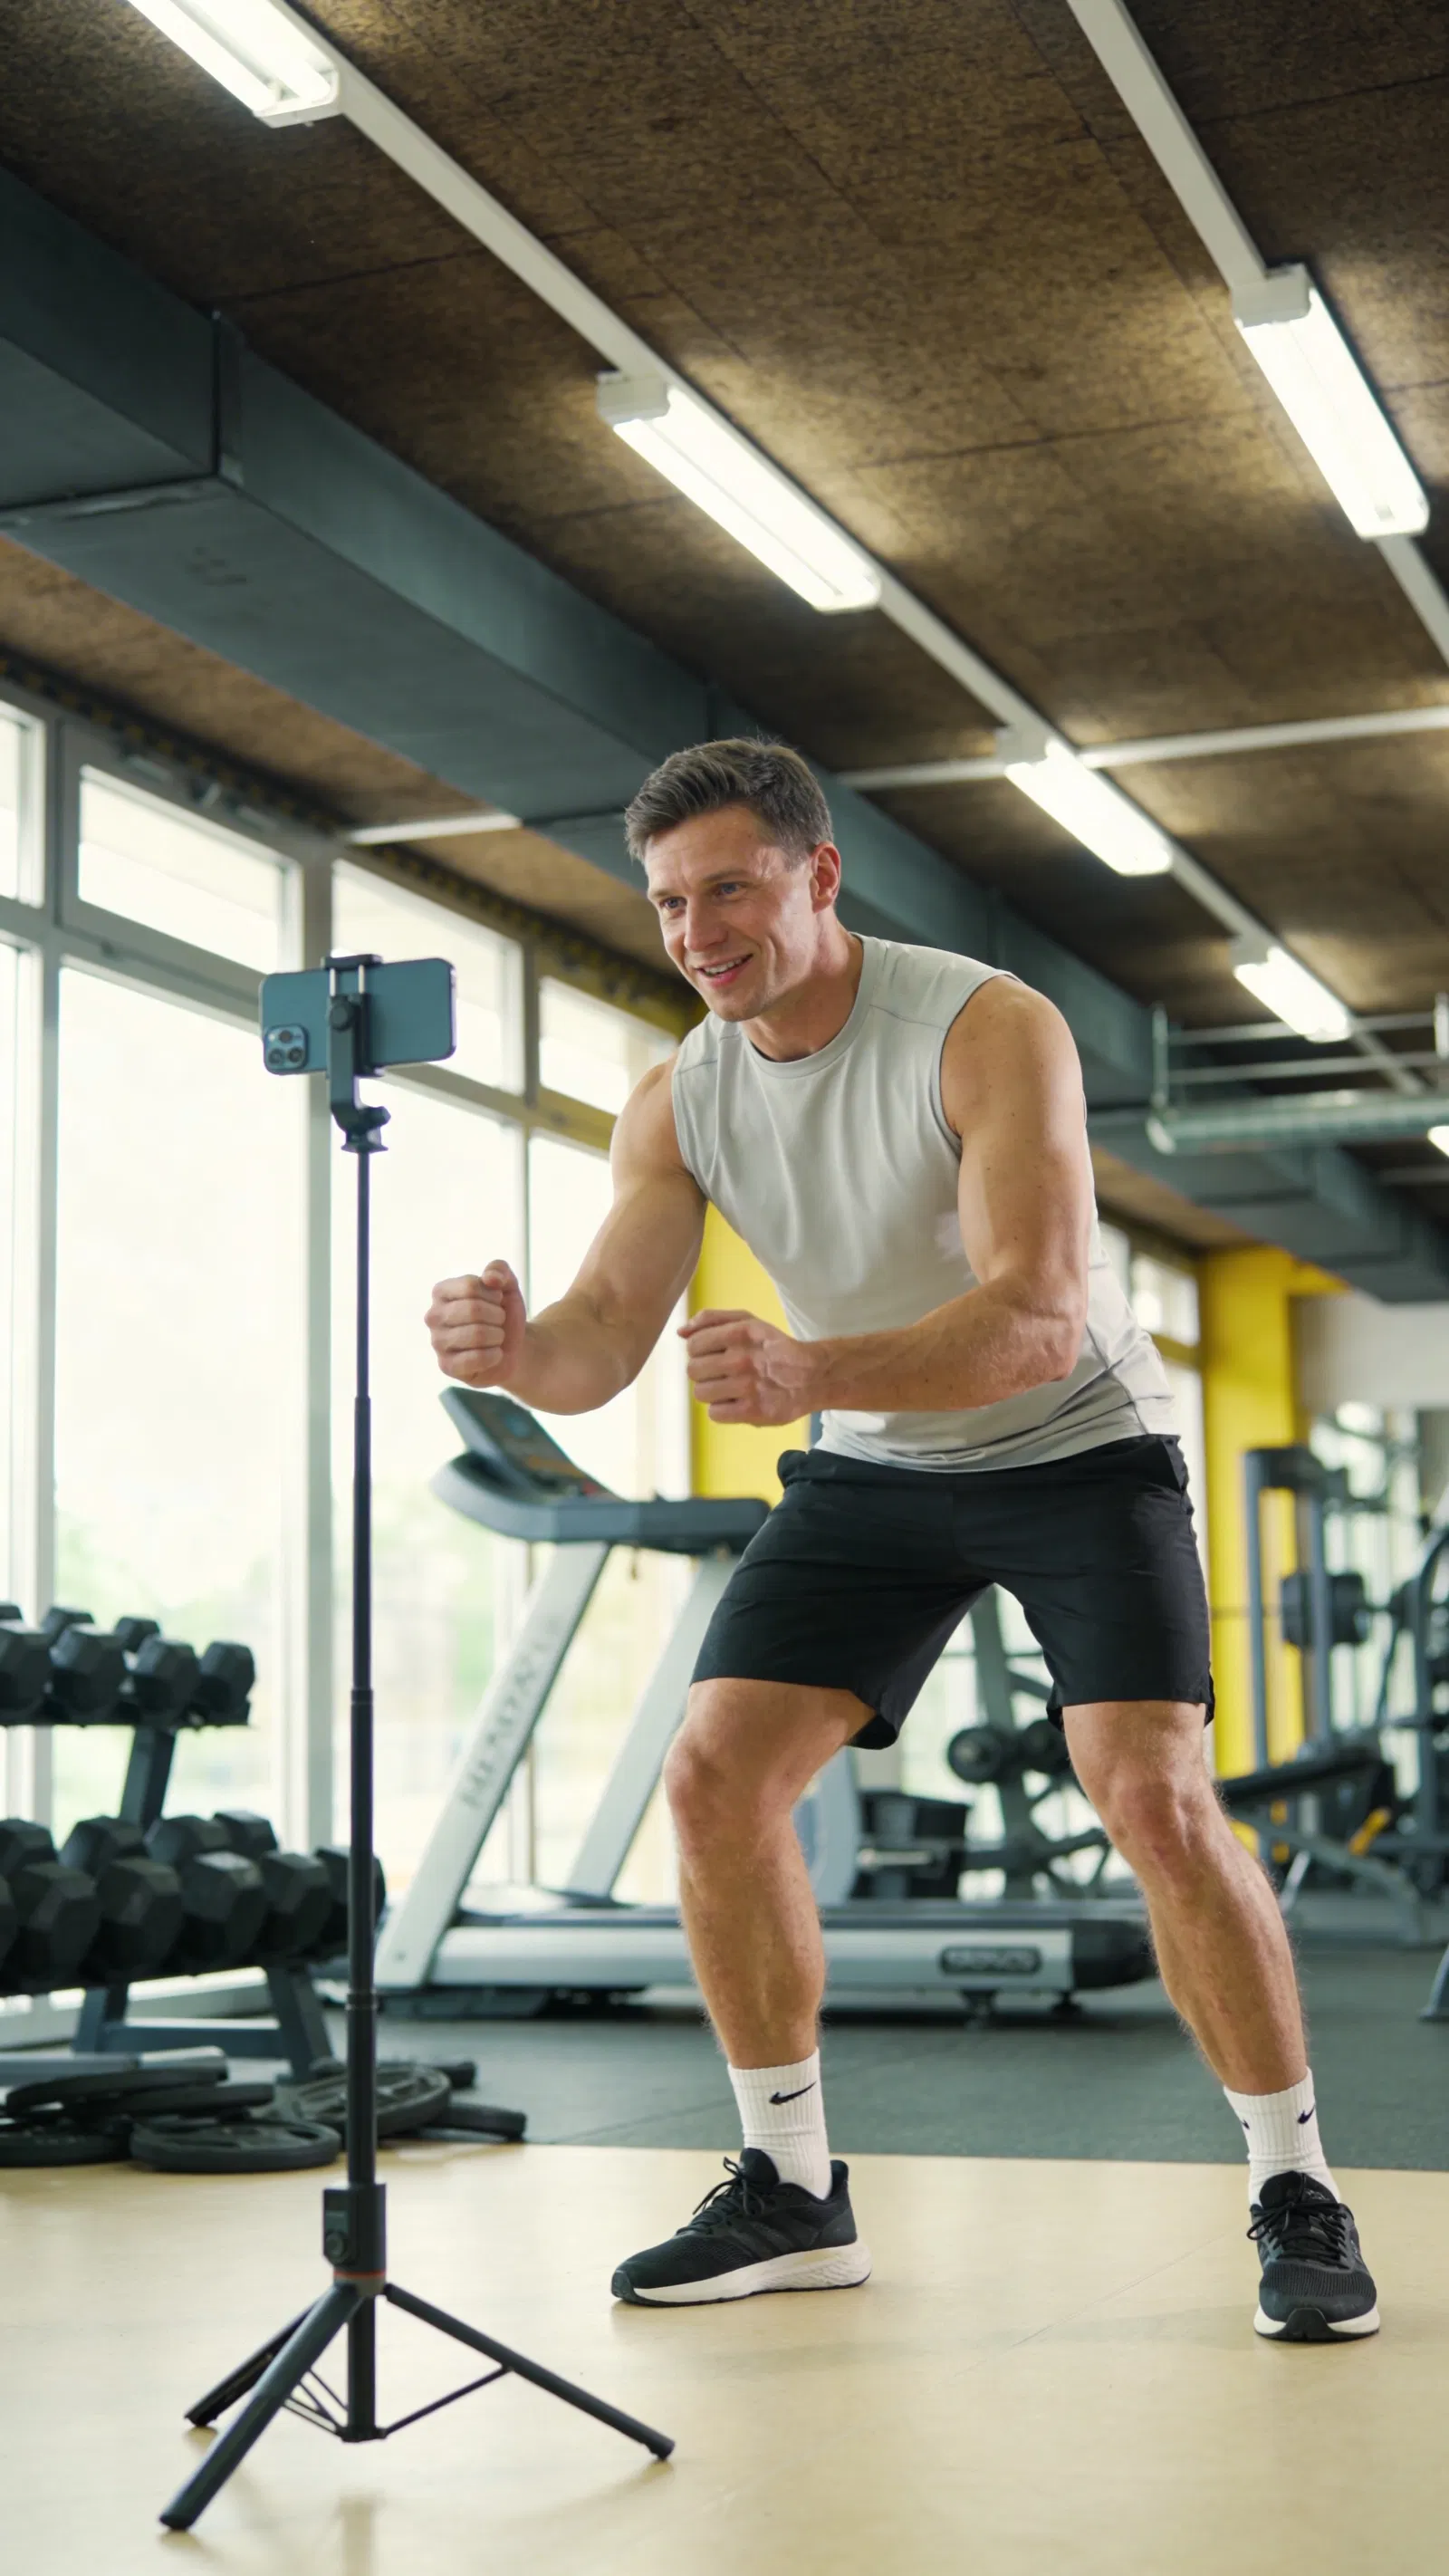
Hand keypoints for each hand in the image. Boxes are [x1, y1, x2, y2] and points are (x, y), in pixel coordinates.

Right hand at [426, 1262, 526, 1387]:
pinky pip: (476, 1359)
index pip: (470, 1286)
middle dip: (497, 1316)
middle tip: (499, 1322)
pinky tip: (495, 1355)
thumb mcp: (507, 1286)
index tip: (497, 1301)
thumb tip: (490, 1278)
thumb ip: (499, 1270)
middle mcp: (433, 1316)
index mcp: (441, 1292)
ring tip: (497, 1337)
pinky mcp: (446, 1366)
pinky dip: (495, 1356)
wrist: (515, 1348)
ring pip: (476, 1334)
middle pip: (472, 1309)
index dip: (493, 1294)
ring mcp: (437, 1342)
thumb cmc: (504, 1313)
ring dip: (497, 1335)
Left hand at [679, 1307, 820, 1425]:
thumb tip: (680, 1332)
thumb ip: (711, 1320)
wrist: (813, 1376)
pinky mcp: (752, 1412)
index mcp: (738, 1333)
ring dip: (712, 1392)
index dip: (699, 1352)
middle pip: (693, 1371)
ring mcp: (746, 1387)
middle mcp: (741, 1359)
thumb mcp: (748, 1322)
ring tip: (729, 1388)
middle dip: (705, 1372)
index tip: (714, 1355)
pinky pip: (714, 1414)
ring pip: (701, 1393)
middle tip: (722, 1373)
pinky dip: (722, 1410)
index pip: (693, 1345)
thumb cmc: (774, 1348)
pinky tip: (736, 1402)